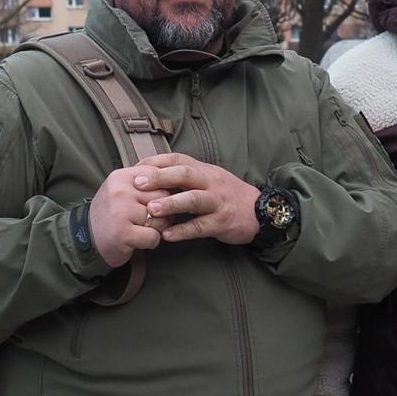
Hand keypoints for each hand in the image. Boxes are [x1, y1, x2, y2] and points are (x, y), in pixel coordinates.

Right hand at [87, 167, 174, 267]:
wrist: (85, 238)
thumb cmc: (110, 214)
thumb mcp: (121, 189)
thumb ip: (144, 182)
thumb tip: (174, 179)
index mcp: (121, 177)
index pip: (158, 176)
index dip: (163, 191)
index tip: (156, 200)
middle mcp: (121, 191)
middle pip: (163, 197)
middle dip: (162, 211)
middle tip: (148, 219)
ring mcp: (121, 212)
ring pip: (161, 218)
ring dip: (157, 228)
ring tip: (141, 229)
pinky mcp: (123, 233)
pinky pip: (154, 237)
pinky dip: (150, 242)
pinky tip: (138, 240)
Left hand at [132, 152, 261, 245]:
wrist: (260, 211)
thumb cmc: (227, 195)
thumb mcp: (209, 179)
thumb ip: (185, 176)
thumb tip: (152, 175)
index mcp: (205, 170)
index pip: (179, 159)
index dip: (156, 162)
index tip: (136, 168)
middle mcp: (211, 182)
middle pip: (185, 174)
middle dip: (161, 178)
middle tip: (138, 183)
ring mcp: (218, 202)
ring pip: (194, 200)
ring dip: (171, 204)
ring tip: (151, 209)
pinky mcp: (222, 222)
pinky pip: (201, 226)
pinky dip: (183, 231)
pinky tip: (167, 236)